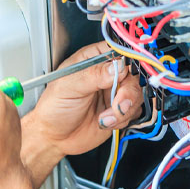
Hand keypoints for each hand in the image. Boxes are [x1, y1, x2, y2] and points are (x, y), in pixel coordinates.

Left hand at [26, 42, 143, 156]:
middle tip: (117, 105)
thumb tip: (116, 67)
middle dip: (128, 93)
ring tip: (105, 118)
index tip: (123, 76)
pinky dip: (123, 120)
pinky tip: (106, 122)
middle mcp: (106, 75)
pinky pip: (134, 112)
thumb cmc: (53, 108)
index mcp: (92, 60)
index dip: (125, 62)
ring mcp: (114, 93)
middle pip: (133, 75)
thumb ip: (93, 75)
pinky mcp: (119, 111)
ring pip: (136, 95)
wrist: (54, 137)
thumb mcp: (68, 87)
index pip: (118, 51)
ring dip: (123, 110)